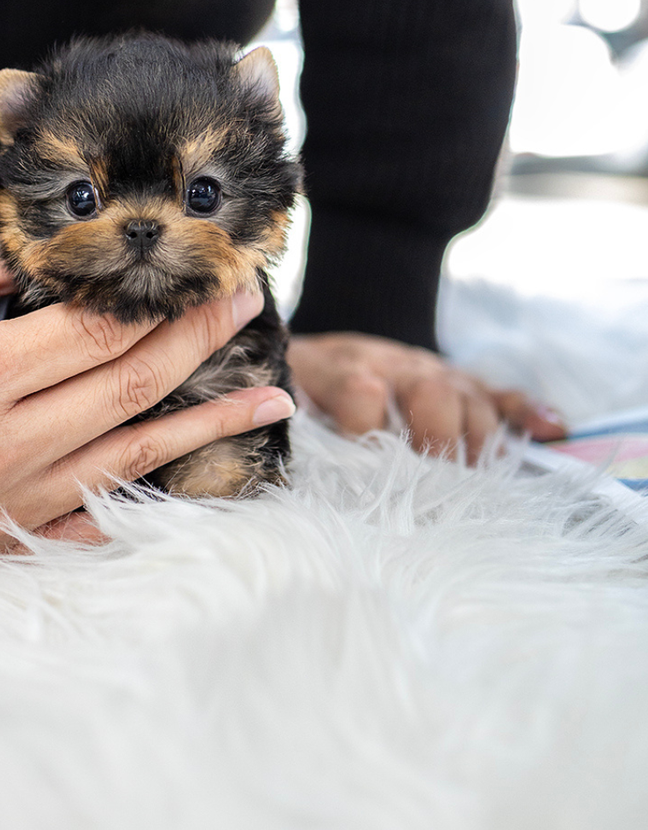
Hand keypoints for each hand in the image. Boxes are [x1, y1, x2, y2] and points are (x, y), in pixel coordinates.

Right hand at [0, 238, 293, 552]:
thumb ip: (0, 266)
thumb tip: (76, 254)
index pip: (102, 334)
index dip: (170, 305)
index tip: (215, 280)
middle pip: (129, 389)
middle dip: (201, 345)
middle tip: (247, 312)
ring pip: (127, 458)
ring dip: (205, 427)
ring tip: (268, 401)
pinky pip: (87, 520)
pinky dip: (144, 495)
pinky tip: (193, 477)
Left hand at [286, 332, 565, 462]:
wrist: (308, 352)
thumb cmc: (296, 388)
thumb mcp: (283, 400)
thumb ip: (291, 426)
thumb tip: (298, 463)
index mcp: (344, 369)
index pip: (364, 393)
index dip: (369, 431)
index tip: (370, 475)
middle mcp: (393, 364)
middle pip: (430, 391)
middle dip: (439, 439)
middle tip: (439, 484)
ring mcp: (429, 370)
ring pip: (468, 394)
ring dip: (478, 438)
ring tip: (478, 478)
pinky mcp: (454, 380)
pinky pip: (496, 391)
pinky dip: (526, 410)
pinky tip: (552, 429)